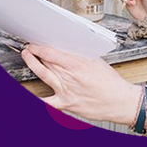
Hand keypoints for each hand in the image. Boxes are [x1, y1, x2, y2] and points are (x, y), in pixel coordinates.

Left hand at [21, 44, 140, 125]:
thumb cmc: (111, 83)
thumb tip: (66, 50)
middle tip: (29, 47)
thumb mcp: (97, 62)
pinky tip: (26, 94)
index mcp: (78, 64)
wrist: (120, 102)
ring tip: (27, 57)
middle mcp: (70, 77)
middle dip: (35, 53)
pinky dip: (36, 99)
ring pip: (43, 74)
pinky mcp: (67, 103)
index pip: (51, 52)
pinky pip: (48, 102)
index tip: (34, 43)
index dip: (39, 47)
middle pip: (46, 61)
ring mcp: (66, 90)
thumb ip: (80, 56)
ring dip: (32, 64)